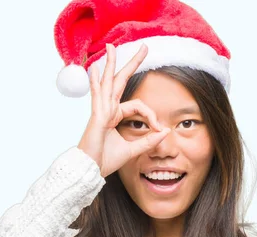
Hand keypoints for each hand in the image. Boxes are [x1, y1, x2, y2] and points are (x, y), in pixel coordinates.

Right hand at [77, 43, 170, 177]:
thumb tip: (166, 131)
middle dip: (132, 63)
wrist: (90, 170)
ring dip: (110, 63)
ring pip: (107, 82)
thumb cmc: (105, 160)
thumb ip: (148, 141)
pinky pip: (97, 96)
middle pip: (120, 81)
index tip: (159, 129)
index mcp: (114, 116)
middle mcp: (107, 109)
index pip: (138, 105)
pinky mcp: (96, 117)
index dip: (151, 115)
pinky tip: (95, 69)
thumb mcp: (133, 149)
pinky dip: (95, 82)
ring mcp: (100, 111)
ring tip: (112, 46)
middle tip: (144, 47)